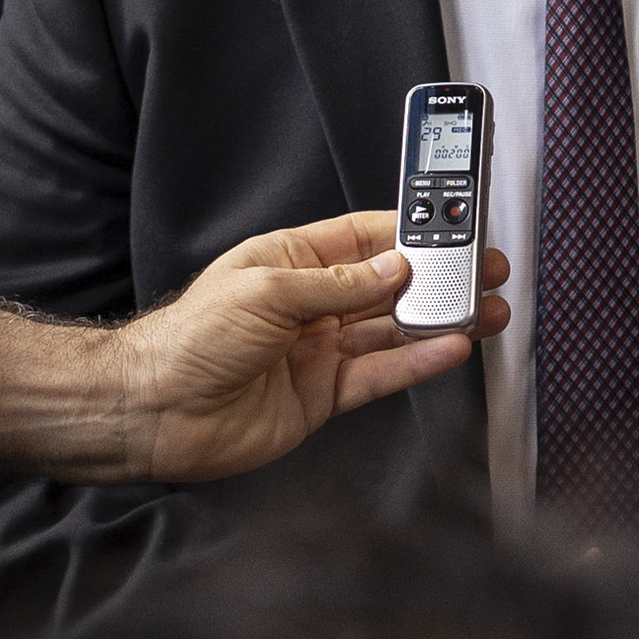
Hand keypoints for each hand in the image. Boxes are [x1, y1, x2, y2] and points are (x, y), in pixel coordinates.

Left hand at [109, 215, 499, 486]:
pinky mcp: (323, 395)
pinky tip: (451, 348)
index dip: (410, 233)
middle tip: (484, 270)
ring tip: (484, 310)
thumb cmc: (190, 339)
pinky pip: (381, 374)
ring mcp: (318, 350)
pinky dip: (418, 362)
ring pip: (392, 330)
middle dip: (437, 278)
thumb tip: (394, 268)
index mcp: (290, 261)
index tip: (455, 227)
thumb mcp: (267, 291)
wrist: (154, 411)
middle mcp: (309, 304)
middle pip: (387, 285)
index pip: (364, 239)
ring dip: (438, 320)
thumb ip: (339, 283)